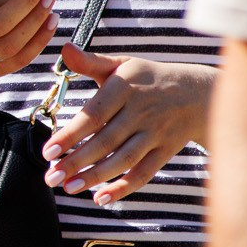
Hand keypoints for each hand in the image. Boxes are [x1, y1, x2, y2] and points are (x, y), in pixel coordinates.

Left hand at [42, 45, 213, 204]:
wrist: (198, 93)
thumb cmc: (147, 78)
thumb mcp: (122, 64)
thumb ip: (90, 62)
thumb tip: (64, 48)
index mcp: (125, 87)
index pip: (94, 114)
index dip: (71, 134)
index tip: (48, 151)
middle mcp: (141, 111)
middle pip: (106, 141)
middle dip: (77, 162)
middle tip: (51, 177)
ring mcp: (155, 133)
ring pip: (124, 160)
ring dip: (96, 177)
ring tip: (69, 188)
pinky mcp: (166, 151)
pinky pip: (145, 172)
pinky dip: (124, 187)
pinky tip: (101, 198)